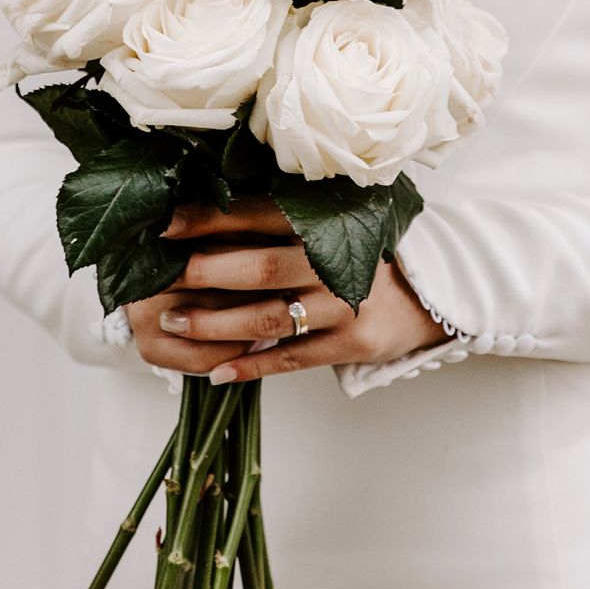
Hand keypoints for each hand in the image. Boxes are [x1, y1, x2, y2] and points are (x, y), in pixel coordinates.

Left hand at [127, 197, 447, 383]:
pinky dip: (253, 366)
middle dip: (205, 271)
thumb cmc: (363, 254)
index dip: (211, 219)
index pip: (262, 216)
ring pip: (271, 317)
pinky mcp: (354, 343)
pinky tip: (216, 372)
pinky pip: (293, 358)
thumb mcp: (333, 226)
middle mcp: (338, 262)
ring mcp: (347, 305)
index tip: (165, 223)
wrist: (429, 292)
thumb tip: (208, 217)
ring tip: (174, 322)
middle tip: (160, 273)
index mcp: (329, 223)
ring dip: (216, 323)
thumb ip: (283, 223)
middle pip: (263, 267)